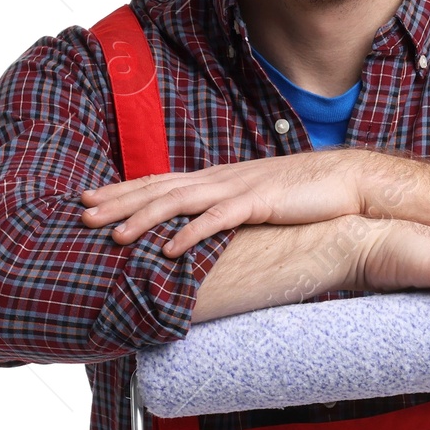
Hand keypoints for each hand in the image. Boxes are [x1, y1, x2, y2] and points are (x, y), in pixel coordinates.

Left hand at [79, 151, 371, 255]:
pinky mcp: (259, 203)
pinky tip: (170, 250)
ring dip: (145, 218)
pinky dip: (192, 234)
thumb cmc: (302, 196)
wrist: (346, 181)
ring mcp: (237, 189)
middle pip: (158, 188)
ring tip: (115, 236)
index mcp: (216, 179)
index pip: (159, 182)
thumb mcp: (254, 204)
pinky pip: (218, 220)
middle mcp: (219, 180)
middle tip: (83, 214)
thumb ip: (226, 213)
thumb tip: (201, 232)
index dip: (123, 191)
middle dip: (118, 202)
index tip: (89, 200)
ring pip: (180, 201)